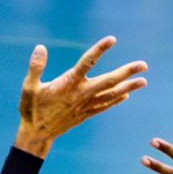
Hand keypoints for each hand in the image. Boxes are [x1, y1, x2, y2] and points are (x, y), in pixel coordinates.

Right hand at [13, 36, 145, 157]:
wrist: (36, 134)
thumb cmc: (31, 109)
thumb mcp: (28, 87)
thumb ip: (35, 67)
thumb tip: (41, 47)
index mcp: (68, 84)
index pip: (87, 62)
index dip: (99, 50)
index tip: (112, 39)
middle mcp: (81, 94)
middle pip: (108, 81)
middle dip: (127, 72)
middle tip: (143, 65)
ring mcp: (85, 105)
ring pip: (111, 94)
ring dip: (128, 87)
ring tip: (144, 81)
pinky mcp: (85, 114)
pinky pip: (105, 105)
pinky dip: (116, 99)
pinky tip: (127, 94)